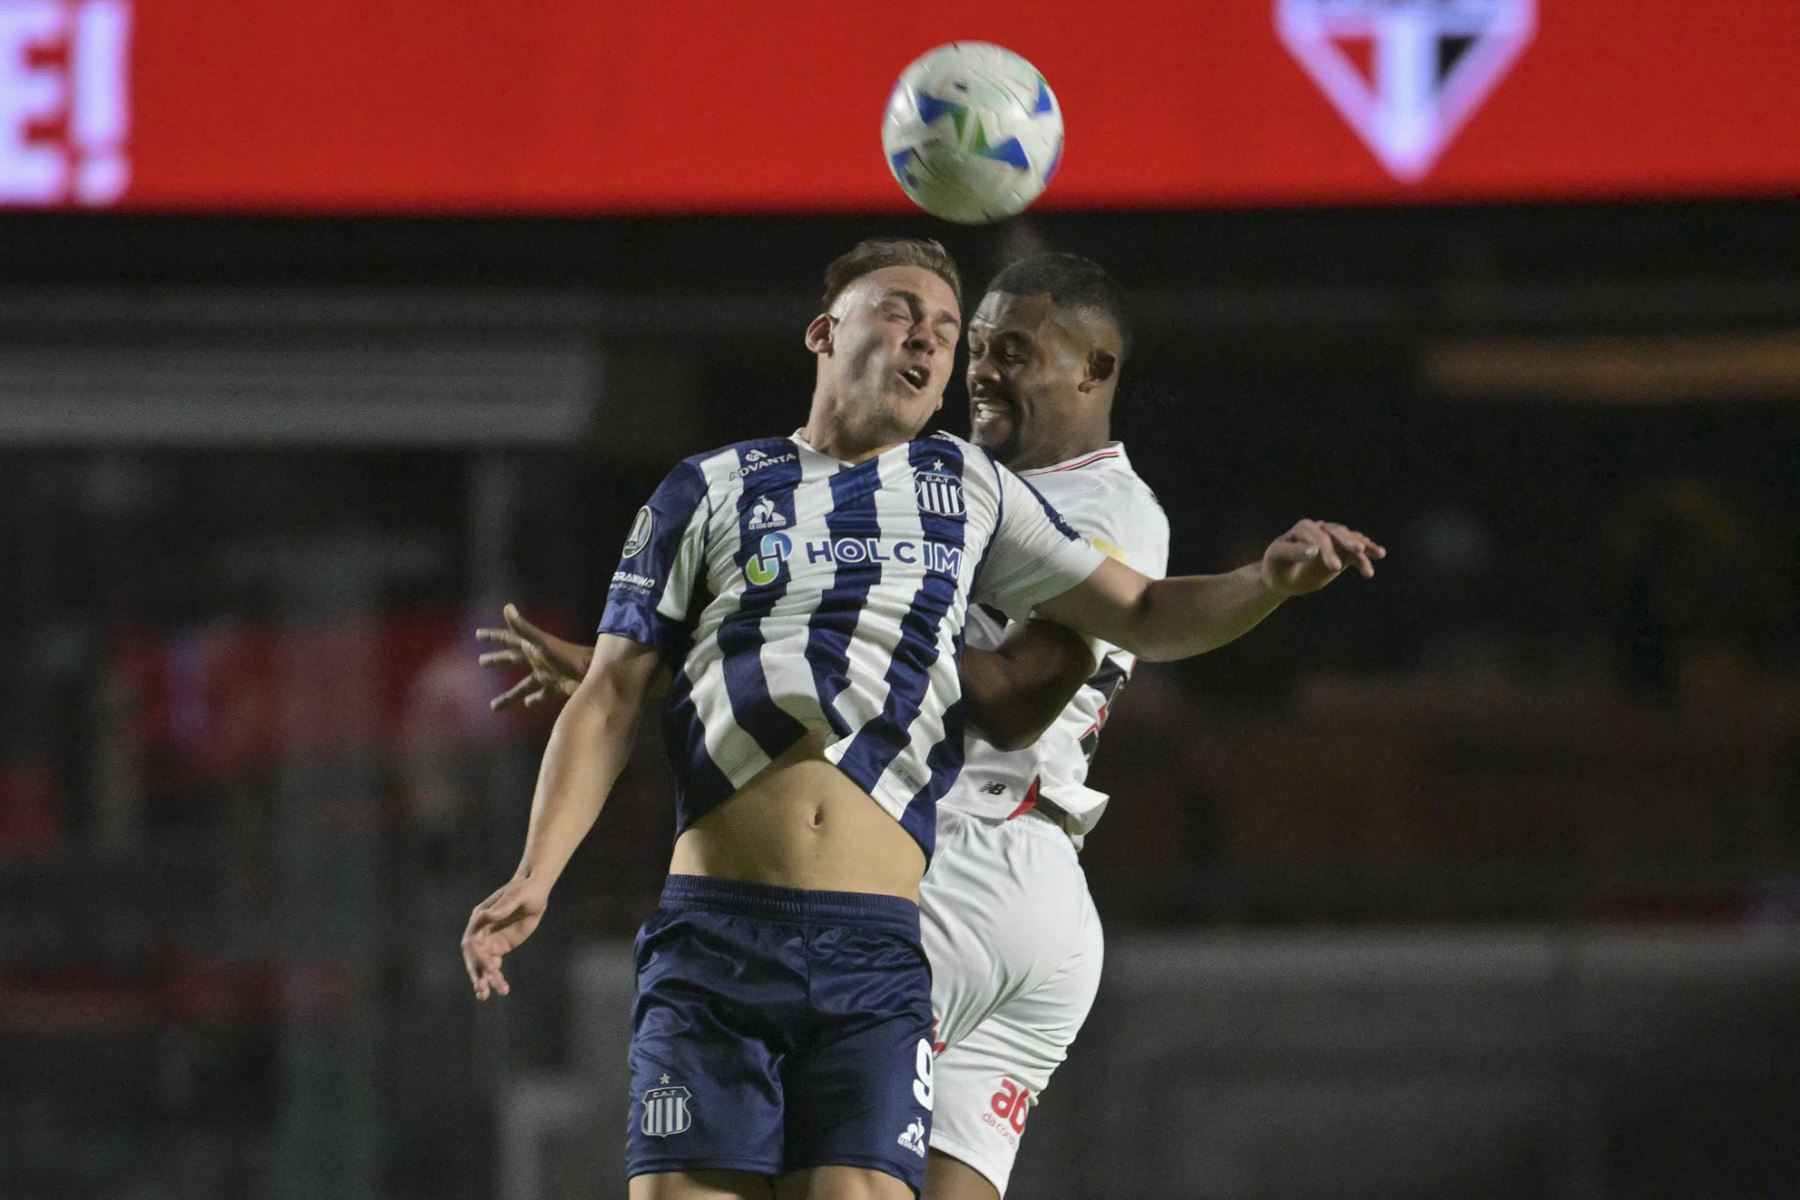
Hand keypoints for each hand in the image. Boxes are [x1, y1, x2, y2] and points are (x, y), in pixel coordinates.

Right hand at [460, 876, 549, 1000]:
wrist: (536, 892)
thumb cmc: (526, 890)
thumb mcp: (518, 895)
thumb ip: (504, 905)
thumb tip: (489, 915)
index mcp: (481, 917)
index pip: (472, 941)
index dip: (478, 956)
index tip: (491, 967)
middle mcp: (481, 930)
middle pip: (473, 956)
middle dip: (477, 973)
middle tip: (481, 990)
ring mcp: (490, 939)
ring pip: (483, 963)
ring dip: (484, 979)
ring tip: (485, 996)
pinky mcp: (501, 946)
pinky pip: (494, 964)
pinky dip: (495, 976)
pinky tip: (501, 988)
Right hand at [476, 604, 590, 710]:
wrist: (594, 673)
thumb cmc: (567, 657)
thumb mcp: (541, 643)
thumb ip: (523, 628)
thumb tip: (507, 607)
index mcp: (532, 647)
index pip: (508, 638)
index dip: (493, 636)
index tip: (478, 634)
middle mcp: (538, 659)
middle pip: (513, 659)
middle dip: (498, 660)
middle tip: (480, 662)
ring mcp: (547, 674)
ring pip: (524, 685)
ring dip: (510, 695)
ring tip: (493, 707)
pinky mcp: (557, 687)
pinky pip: (542, 695)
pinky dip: (534, 700)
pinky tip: (528, 705)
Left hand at [1261, 519, 1386, 596]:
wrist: (1283, 578)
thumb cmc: (1277, 567)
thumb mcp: (1277, 559)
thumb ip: (1292, 552)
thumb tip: (1313, 550)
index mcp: (1303, 528)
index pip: (1318, 535)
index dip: (1326, 549)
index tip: (1333, 566)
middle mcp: (1320, 529)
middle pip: (1337, 532)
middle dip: (1347, 542)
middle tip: (1358, 550)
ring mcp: (1333, 540)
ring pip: (1350, 540)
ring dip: (1363, 549)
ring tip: (1377, 557)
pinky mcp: (1342, 552)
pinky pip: (1356, 552)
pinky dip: (1368, 553)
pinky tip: (1379, 554)